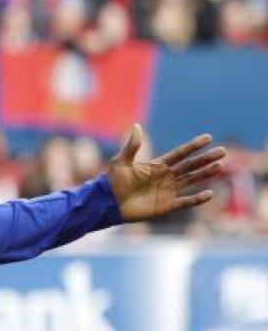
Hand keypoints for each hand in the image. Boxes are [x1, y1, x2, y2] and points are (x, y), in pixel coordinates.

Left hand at [107, 124, 225, 222]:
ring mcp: (167, 191)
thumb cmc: (112, 182)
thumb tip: (136, 126)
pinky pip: (186, 202)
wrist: (108, 203)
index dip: (194, 145)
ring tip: (221, 166)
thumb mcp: (121, 161)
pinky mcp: (166, 205)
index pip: (180, 153)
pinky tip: (209, 193)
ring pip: (192, 180)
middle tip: (223, 151)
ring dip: (206, 174)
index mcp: (157, 165)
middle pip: (190, 165)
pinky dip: (197, 199)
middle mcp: (165, 176)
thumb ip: (132, 146)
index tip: (208, 137)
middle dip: (206, 158)